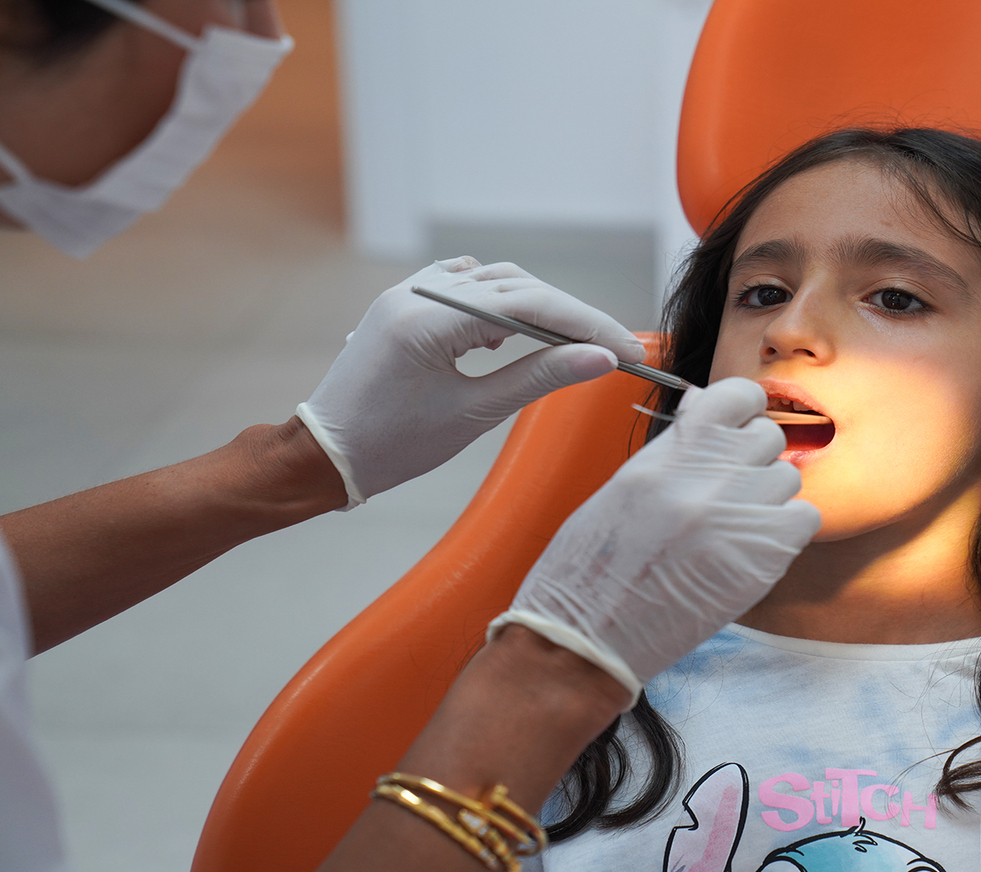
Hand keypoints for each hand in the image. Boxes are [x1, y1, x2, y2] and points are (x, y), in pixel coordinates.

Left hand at [298, 257, 645, 506]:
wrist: (326, 454)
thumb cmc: (393, 444)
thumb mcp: (475, 413)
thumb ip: (540, 378)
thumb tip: (599, 359)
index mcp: (431, 320)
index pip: (531, 304)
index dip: (587, 324)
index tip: (626, 349)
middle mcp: (418, 293)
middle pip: (518, 286)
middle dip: (570, 316)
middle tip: (611, 349)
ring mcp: (408, 293)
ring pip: (493, 280)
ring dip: (536, 306)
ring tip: (567, 344)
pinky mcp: (404, 303)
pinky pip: (463, 285)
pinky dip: (497, 302)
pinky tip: (507, 334)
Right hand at [489, 378, 820, 702]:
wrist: (587, 636)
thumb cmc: (593, 564)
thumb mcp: (626, 484)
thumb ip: (674, 446)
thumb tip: (704, 405)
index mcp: (671, 451)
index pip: (739, 395)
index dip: (742, 411)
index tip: (734, 429)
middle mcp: (709, 477)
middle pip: (769, 437)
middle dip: (752, 458)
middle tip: (726, 489)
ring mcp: (738, 517)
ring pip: (788, 479)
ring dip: (766, 497)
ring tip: (730, 526)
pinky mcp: (761, 560)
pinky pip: (804, 520)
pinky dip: (785, 530)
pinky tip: (751, 547)